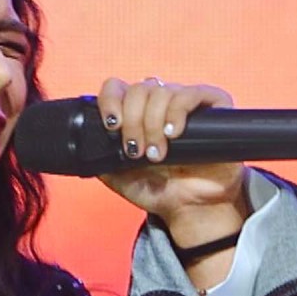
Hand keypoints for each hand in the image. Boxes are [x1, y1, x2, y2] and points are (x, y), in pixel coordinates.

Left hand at [94, 77, 248, 247]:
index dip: (110, 100)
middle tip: (136, 151)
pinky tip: (173, 133)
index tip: (111, 126)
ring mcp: (185, 103)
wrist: (192, 207)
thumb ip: (100, 158)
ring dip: (153, 123)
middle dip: (132, 122)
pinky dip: (177, 111)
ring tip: (157, 154)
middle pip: (138, 90)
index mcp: (135, 113)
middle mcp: (158, 103)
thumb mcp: (119, 176)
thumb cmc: (157, 189)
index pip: (117, 88)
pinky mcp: (213, 106)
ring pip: (161, 92)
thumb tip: (82, 146)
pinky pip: (192, 93)